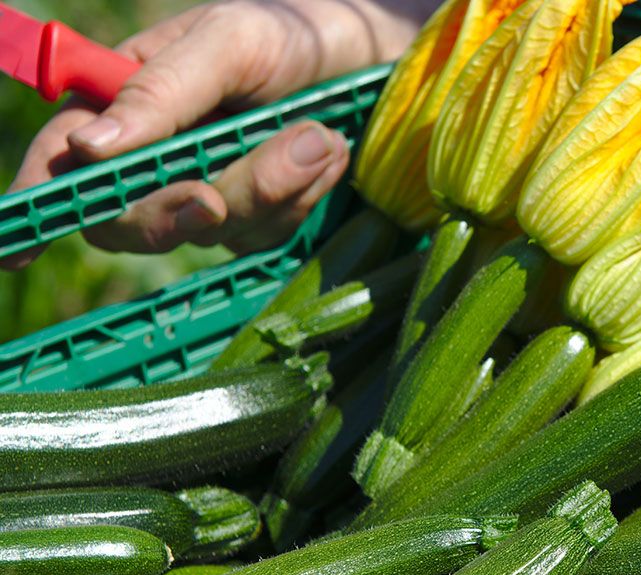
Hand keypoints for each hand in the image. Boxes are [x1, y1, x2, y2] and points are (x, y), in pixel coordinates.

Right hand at [2, 0, 432, 269]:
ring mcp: (212, 192)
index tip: (16, 247)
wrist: (374, 56)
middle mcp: (158, 156)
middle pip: (131, 220)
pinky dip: (302, 195)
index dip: (35, 204)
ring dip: (270, 187)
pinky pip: (267, 233)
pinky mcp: (263, 217)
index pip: (63, 161)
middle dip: (180, 208)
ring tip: (318, 134)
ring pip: (212, 232)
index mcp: (125, 102)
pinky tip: (329, 152)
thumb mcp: (229, 40)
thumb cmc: (292, 31)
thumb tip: (89, 149)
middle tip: (219, 195)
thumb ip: (162, 89)